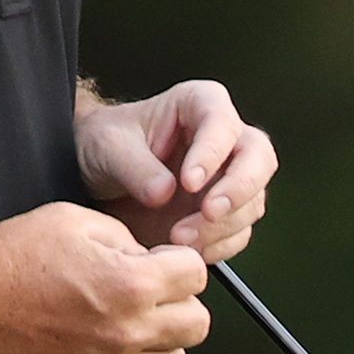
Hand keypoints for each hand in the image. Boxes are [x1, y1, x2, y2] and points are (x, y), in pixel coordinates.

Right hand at [0, 201, 209, 353]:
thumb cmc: (17, 257)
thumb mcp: (78, 221)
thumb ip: (128, 237)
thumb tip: (151, 256)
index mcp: (130, 284)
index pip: (196, 274)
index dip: (179, 257)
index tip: (162, 256)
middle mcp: (127, 330)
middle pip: (197, 321)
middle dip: (181, 297)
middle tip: (154, 284)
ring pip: (173, 353)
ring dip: (163, 330)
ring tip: (133, 312)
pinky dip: (137, 351)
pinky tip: (114, 332)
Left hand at [75, 80, 276, 260]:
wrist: (94, 178)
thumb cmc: (105, 144)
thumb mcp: (108, 147)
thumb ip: (136, 168)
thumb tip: (166, 192)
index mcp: (198, 105)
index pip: (222, 122)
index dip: (212, 152)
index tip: (189, 182)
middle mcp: (223, 139)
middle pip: (258, 158)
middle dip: (239, 188)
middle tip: (209, 212)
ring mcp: (227, 178)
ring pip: (252, 200)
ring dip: (222, 225)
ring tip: (178, 236)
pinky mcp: (223, 213)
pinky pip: (238, 232)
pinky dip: (218, 245)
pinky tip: (188, 249)